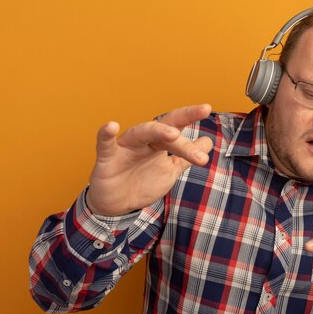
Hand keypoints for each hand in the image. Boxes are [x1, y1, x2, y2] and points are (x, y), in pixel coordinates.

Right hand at [86, 104, 213, 215]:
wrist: (117, 205)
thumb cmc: (142, 183)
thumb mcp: (170, 171)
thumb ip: (187, 157)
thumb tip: (208, 142)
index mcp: (159, 143)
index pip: (176, 126)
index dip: (190, 116)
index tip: (207, 108)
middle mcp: (143, 140)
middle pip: (162, 128)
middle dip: (180, 123)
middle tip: (201, 118)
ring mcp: (125, 147)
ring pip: (140, 133)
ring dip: (156, 131)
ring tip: (172, 133)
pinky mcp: (107, 158)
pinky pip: (104, 144)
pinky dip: (106, 134)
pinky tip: (111, 126)